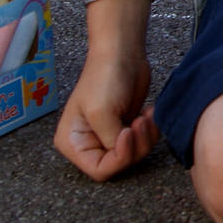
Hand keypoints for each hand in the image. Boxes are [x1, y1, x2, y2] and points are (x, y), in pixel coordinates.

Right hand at [54, 50, 157, 179]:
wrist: (122, 53)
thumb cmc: (105, 77)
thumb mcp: (102, 113)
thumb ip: (110, 142)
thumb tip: (122, 156)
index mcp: (72, 142)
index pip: (99, 169)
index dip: (119, 157)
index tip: (128, 132)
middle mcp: (87, 143)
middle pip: (118, 164)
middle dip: (136, 145)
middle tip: (140, 122)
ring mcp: (107, 136)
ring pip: (133, 154)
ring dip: (146, 137)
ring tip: (146, 116)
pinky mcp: (124, 127)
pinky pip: (142, 142)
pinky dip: (150, 131)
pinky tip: (149, 113)